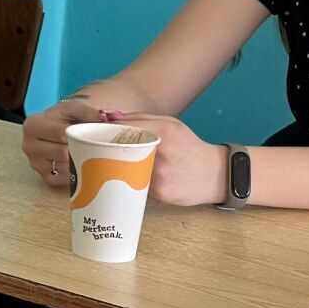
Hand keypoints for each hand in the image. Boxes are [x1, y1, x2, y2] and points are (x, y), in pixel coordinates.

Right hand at [22, 94, 99, 188]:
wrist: (55, 126)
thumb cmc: (64, 117)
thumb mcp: (74, 108)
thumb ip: (88, 112)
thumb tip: (105, 118)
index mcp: (33, 125)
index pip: (61, 134)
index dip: (79, 135)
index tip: (92, 134)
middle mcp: (29, 145)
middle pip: (62, 153)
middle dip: (80, 150)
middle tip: (92, 145)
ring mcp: (34, 162)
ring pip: (63, 168)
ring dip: (78, 162)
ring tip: (86, 154)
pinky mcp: (42, 175)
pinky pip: (62, 179)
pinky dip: (72, 174)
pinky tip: (78, 165)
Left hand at [98, 112, 229, 205]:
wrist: (216, 175)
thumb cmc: (189, 147)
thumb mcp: (170, 125)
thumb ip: (139, 118)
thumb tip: (107, 114)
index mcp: (164, 131)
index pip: (123, 128)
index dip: (104, 131)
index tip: (92, 134)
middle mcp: (161, 153)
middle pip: (120, 150)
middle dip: (105, 151)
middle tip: (95, 151)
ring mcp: (160, 175)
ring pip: (125, 170)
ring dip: (116, 168)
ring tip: (110, 165)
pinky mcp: (160, 193)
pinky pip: (136, 186)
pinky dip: (131, 182)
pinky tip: (131, 179)